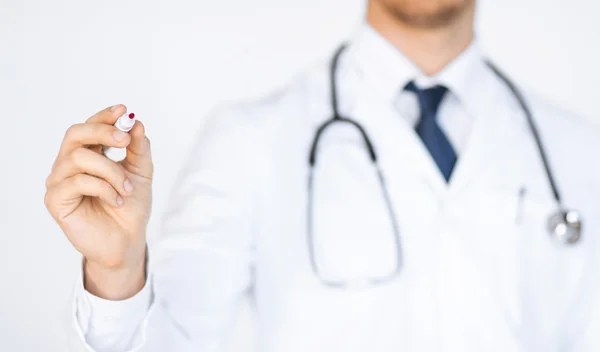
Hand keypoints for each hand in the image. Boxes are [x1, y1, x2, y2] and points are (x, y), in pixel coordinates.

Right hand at [44, 105, 152, 298]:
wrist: (127, 241)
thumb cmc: (130, 208)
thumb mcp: (141, 173)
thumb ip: (139, 149)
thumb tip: (136, 124)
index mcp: (89, 155)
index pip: (89, 127)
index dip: (104, 117)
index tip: (124, 111)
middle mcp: (69, 165)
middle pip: (75, 134)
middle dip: (102, 132)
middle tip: (125, 141)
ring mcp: (60, 182)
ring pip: (79, 158)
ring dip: (111, 171)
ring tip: (126, 189)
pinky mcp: (55, 200)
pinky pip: (77, 182)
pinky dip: (103, 188)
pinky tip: (116, 200)